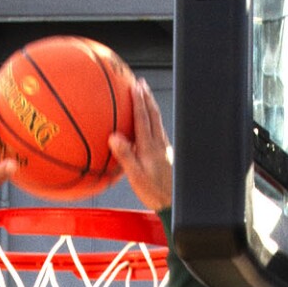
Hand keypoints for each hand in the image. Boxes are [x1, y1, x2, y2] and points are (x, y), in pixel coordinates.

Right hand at [109, 78, 172, 211]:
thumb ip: (126, 156)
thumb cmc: (154, 193)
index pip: (143, 119)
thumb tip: (114, 137)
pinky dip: (152, 120)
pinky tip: (149, 123)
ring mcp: (164, 149)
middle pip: (153, 115)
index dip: (139, 101)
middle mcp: (159, 144)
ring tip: (145, 96)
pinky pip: (158, 131)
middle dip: (146, 97)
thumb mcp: (136, 177)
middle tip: (141, 83)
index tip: (135, 86)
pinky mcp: (166, 155)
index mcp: (150, 148)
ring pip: (157, 122)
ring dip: (150, 106)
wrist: (173, 203)